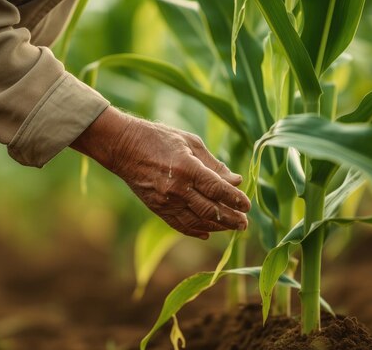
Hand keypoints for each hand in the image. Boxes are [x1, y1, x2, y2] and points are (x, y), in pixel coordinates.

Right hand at [71, 106, 250, 238]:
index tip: (248, 205)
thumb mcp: (191, 143)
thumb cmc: (160, 138)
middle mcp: (177, 188)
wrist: (123, 146)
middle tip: (244, 223)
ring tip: (231, 228)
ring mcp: (165, 201)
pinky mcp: (156, 208)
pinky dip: (195, 230)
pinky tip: (207, 233)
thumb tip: (236, 181)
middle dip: (231, 218)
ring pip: (197, 221)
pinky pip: (179, 224)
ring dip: (217, 227)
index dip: (235, 200)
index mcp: (187, 168)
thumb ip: (214, 164)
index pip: (218, 190)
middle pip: (210, 210)